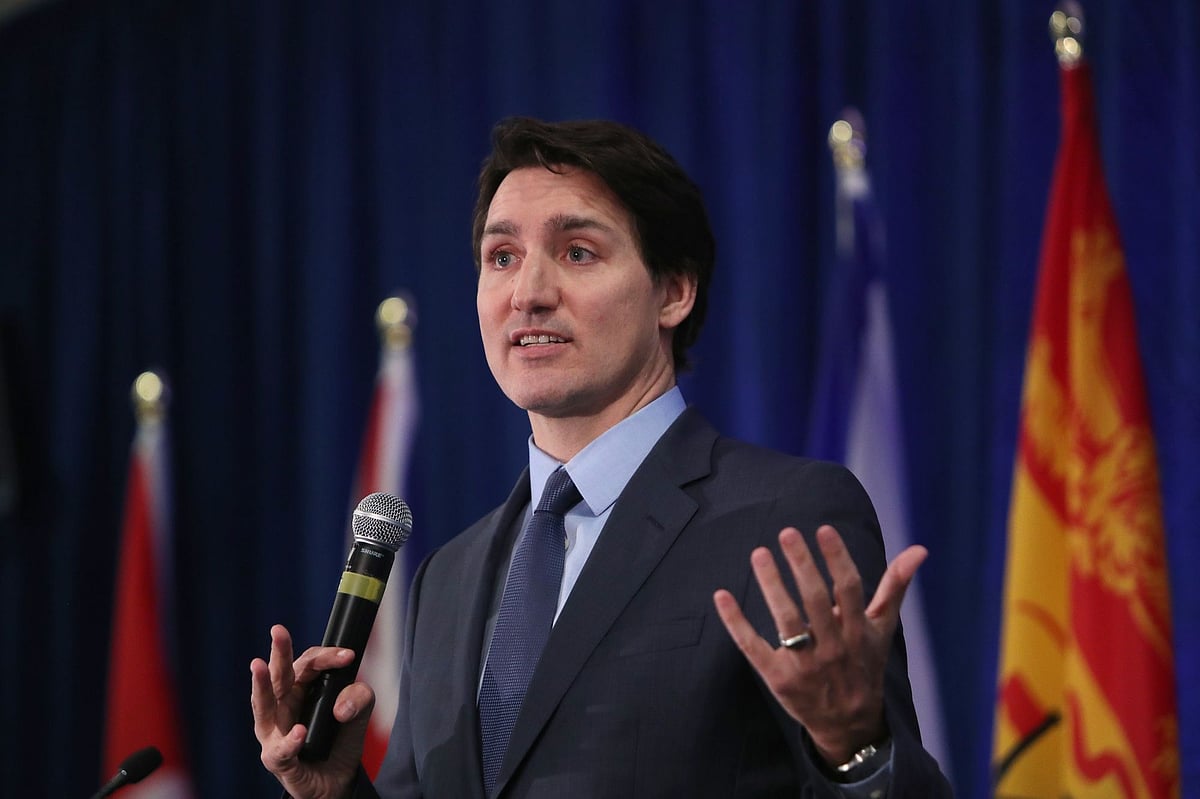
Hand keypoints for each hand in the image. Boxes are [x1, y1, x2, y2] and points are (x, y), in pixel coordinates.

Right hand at [250, 624, 373, 798]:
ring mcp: (275, 733)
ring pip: (264, 707)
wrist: (338, 780)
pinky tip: (300, 731)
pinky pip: (281, 750)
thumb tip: (342, 706)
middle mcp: (282, 707)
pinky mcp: (278, 760)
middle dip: (279, 652)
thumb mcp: (359, 713)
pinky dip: (290, 740)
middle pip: (279, 676)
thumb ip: (359, 697)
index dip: (325, 657)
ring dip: (261, 686)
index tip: (348, 655)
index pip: (308, 664)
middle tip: (278, 631)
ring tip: (259, 666)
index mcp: (299, 689)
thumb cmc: (340, 740)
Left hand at [713, 525, 926, 766]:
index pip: (848, 589)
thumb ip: (895, 587)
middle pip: (814, 600)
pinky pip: (753, 647)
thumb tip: (919, 550)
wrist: (849, 723)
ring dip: (771, 585)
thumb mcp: (883, 629)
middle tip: (787, 533)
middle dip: (801, 565)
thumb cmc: (865, 664)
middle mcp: (833, 647)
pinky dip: (736, 622)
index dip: (837, 559)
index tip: (823, 530)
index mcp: (857, 631)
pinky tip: (722, 595)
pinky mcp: (778, 677)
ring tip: (759, 553)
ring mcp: (804, 664)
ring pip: (785, 620)